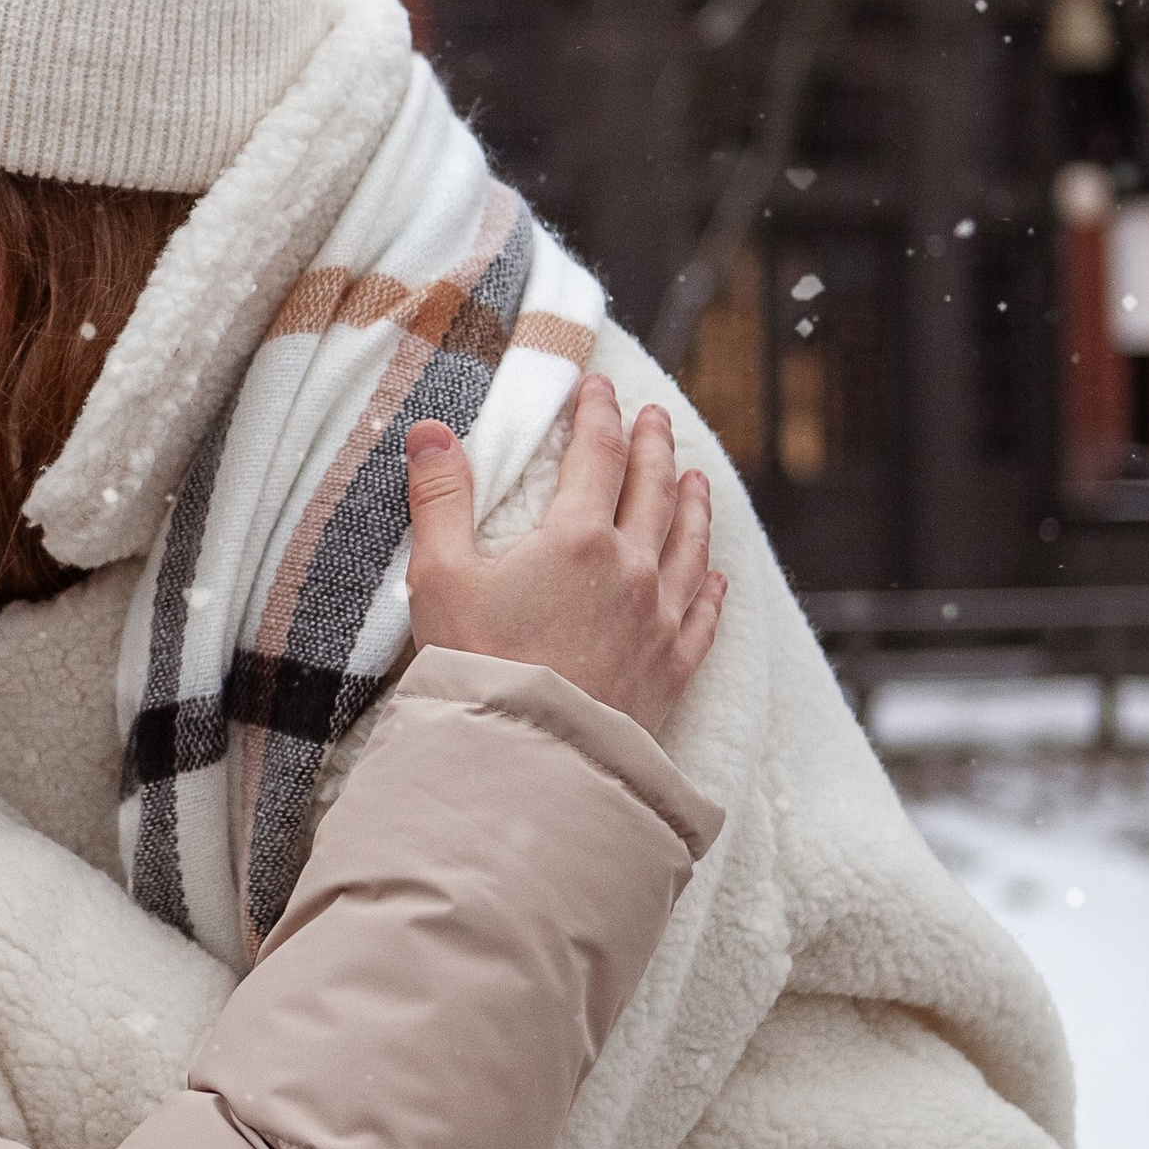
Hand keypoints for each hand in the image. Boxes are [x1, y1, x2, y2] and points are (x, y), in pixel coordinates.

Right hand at [403, 373, 722, 735]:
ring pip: (688, 545)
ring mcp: (658, 620)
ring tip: (696, 477)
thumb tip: (433, 431)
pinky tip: (715, 577)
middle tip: (655, 416)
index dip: (598, 414)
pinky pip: (701, 618)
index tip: (599, 388)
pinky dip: (710, 589)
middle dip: (653, 446)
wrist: (526, 760)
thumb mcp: (440, 577)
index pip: (598, 455)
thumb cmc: (475, 668)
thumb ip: (441, 499)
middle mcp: (631, 570)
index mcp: (578, 538)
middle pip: (653, 490)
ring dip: (692, 505)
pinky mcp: (670, 670)